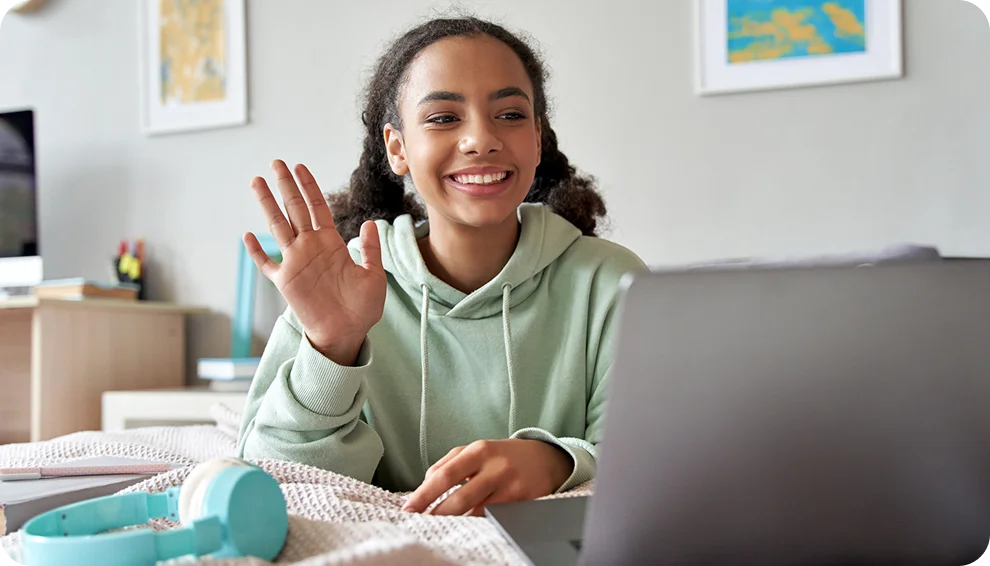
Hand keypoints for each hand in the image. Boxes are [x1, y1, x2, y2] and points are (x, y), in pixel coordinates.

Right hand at [245, 160, 385, 364]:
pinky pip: (266, 264)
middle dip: (285, 185)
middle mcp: (310, 248)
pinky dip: (257, 251)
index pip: (317, 207)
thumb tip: (370, 223)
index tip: (300, 167)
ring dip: (268, 204)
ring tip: (257, 182)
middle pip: (295, 209)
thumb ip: (370, 250)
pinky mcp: (284, 281)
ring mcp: (295, 262)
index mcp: (331, 243)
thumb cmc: (362, 307)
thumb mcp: (374, 276)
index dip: (309, 187)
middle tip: (276, 163)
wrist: (347, 333)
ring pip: (278, 226)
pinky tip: (248, 236)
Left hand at [401, 439, 572, 516]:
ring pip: (476, 512)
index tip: (408, 507)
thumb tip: (425, 485)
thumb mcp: (478, 450)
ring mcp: (510, 486)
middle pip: (459, 497)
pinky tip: (465, 526)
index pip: (445, 474)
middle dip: (436, 513)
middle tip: (419, 523)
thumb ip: (450, 463)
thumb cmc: (503, 456)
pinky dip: (476, 523)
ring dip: (454, 521)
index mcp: (479, 450)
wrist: (546, 459)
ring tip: (438, 526)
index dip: (424, 494)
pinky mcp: (521, 502)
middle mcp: (495, 467)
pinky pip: (493, 518)